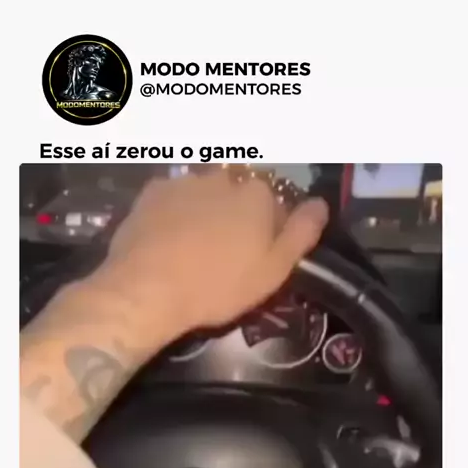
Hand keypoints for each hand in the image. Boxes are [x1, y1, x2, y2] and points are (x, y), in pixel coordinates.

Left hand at [94, 169, 327, 344]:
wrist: (147, 289)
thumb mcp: (273, 270)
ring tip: (193, 245)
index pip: (273, 202)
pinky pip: (172, 198)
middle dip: (235, 213)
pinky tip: (167, 238)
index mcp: (257, 195)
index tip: (257, 253)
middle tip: (224, 250)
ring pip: (204, 192)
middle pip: (237, 192)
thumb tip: (321, 204)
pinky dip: (174, 212)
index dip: (268, 227)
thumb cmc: (218, 285)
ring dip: (204, 210)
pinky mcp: (151, 193)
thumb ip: (301, 233)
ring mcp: (184, 182)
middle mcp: (223, 178)